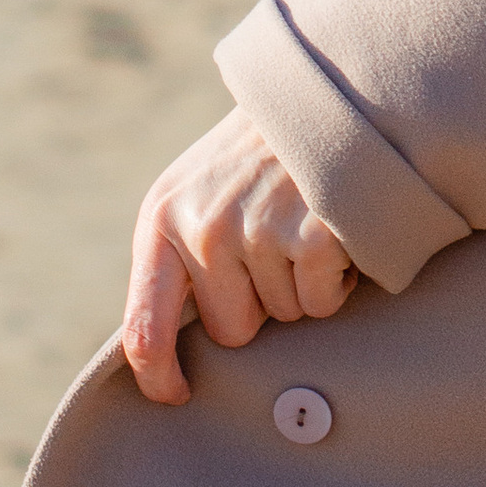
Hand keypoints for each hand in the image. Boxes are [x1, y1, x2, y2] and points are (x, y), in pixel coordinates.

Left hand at [124, 107, 359, 405]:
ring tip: (311, 224)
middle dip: (262, 305)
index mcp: (163, 215)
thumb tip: (162, 350)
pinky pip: (321, 302)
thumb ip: (184, 256)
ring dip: (305, 284)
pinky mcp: (311, 236)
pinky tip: (338, 230)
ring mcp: (258, 231)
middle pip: (231, 330)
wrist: (341, 90)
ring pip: (284, 316)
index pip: (144, 324)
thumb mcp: (204, 190)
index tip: (175, 396)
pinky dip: (338, 278)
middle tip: (282, 248)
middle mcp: (202, 226)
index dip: (158, 373)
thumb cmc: (268, 154)